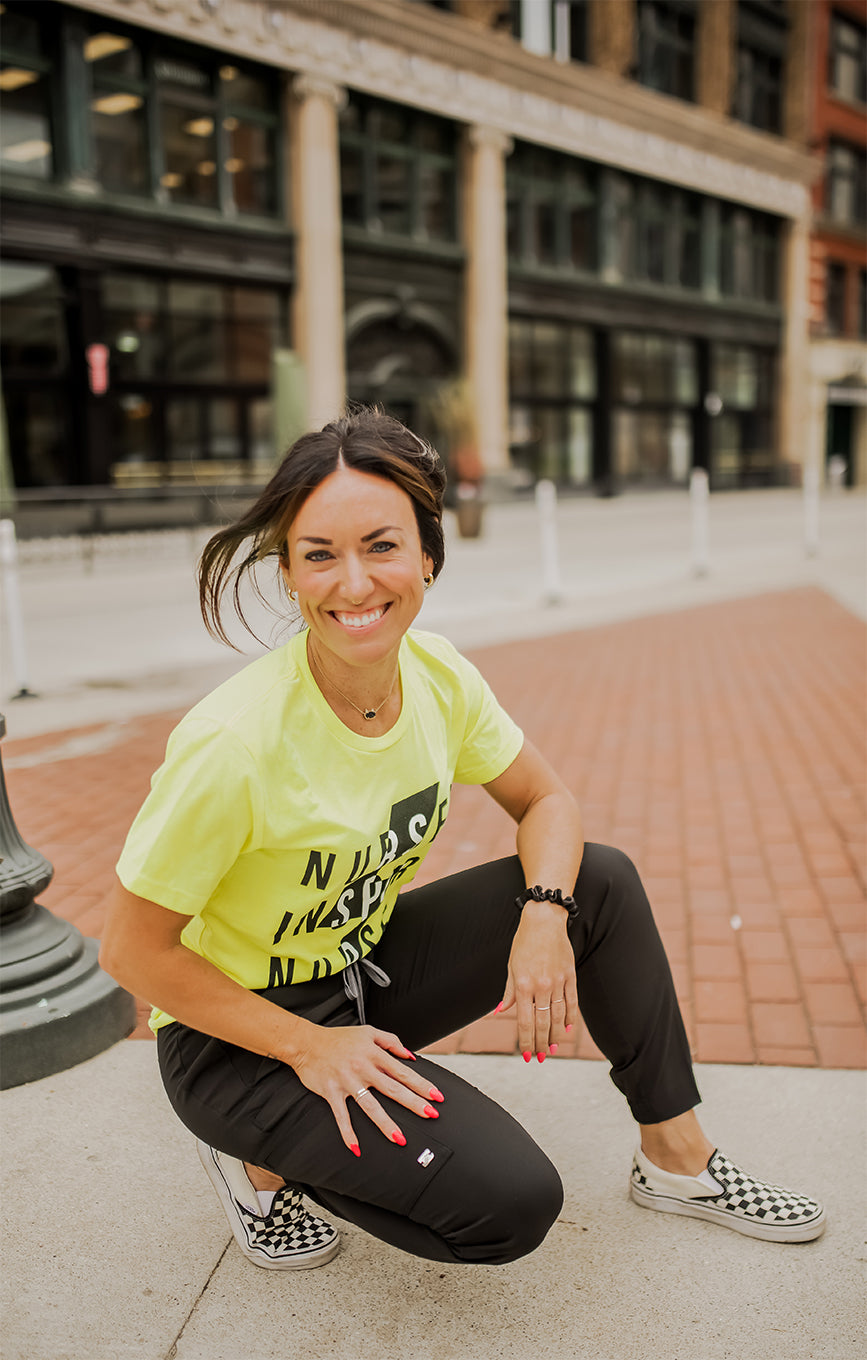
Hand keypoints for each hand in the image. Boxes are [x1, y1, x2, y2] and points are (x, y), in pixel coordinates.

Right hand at [290, 1022, 444, 1154]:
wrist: (306, 1042)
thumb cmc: (338, 1038)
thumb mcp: (368, 1031)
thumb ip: (391, 1041)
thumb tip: (410, 1056)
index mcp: (374, 1054)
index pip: (403, 1071)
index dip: (421, 1084)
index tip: (436, 1096)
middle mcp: (363, 1068)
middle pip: (393, 1089)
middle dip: (413, 1103)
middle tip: (431, 1115)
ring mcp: (347, 1082)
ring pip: (370, 1106)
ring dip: (386, 1123)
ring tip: (400, 1139)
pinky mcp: (331, 1092)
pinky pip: (341, 1116)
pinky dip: (348, 1132)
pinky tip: (356, 1148)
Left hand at [496, 903, 578, 1059]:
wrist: (544, 921)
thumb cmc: (524, 942)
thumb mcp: (511, 966)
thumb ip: (508, 992)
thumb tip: (500, 1012)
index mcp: (523, 985)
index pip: (525, 1022)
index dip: (526, 1041)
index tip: (527, 1055)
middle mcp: (541, 986)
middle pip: (543, 1023)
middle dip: (541, 1044)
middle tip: (540, 1058)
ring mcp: (558, 982)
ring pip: (559, 1017)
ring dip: (556, 1036)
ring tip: (554, 1049)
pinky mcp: (570, 976)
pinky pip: (572, 1002)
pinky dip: (570, 1018)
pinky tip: (568, 1030)